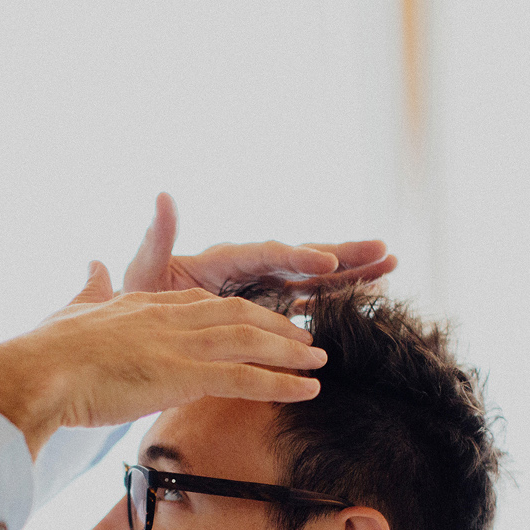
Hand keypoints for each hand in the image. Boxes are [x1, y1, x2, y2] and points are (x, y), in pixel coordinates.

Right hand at [0, 263, 327, 457]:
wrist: (38, 372)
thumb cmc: (48, 351)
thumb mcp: (74, 307)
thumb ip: (91, 287)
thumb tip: (94, 262)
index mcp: (149, 304)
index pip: (208, 304)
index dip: (241, 313)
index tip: (264, 323)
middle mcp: (171, 317)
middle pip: (241, 315)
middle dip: (278, 326)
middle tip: (307, 341)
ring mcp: (180, 344)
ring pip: (251, 342)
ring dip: (291, 352)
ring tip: (320, 363)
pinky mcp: (182, 375)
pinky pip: (244, 378)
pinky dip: (281, 383)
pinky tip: (308, 391)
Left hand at [122, 193, 397, 303]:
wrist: (138, 335)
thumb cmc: (137, 300)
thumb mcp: (144, 270)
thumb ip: (158, 237)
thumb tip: (163, 194)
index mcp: (224, 259)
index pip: (269, 254)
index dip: (298, 256)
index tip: (325, 262)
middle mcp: (250, 269)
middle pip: (303, 258)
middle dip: (344, 254)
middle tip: (385, 249)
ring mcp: (262, 288)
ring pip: (314, 279)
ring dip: (352, 273)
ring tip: (391, 264)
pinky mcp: (268, 309)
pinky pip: (309, 302)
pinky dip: (337, 299)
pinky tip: (370, 295)